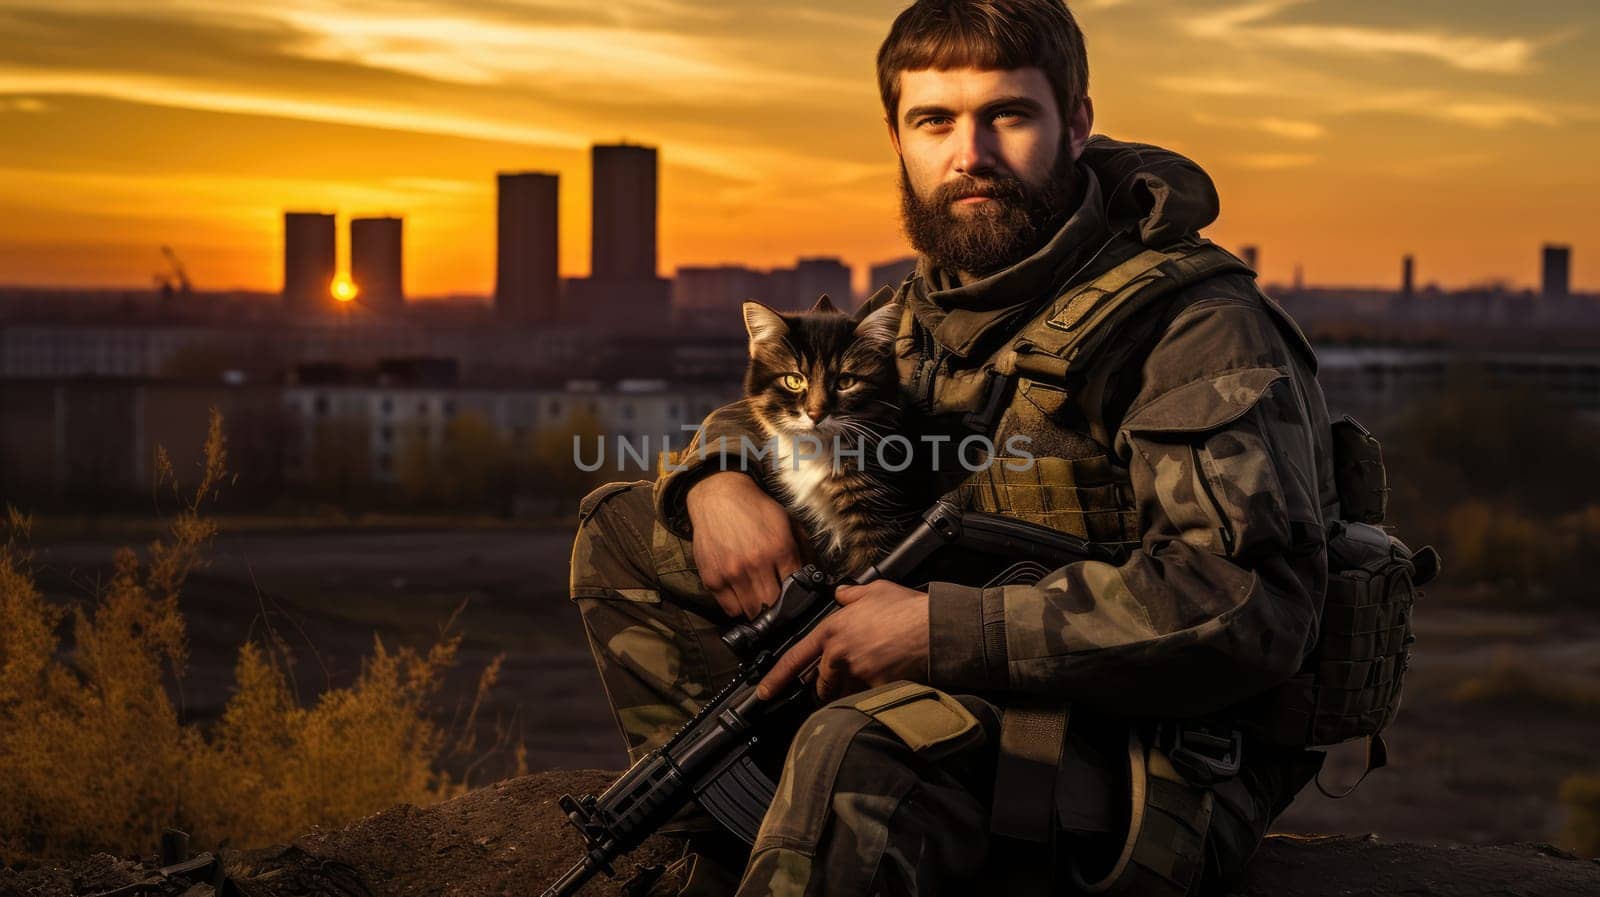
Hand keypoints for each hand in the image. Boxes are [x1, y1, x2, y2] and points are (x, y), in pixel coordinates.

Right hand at [686, 472, 804, 620]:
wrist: (719, 497)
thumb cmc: (756, 510)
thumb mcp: (788, 522)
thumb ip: (805, 551)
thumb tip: (817, 578)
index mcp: (780, 549)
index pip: (796, 590)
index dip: (798, 597)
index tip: (795, 598)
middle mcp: (756, 563)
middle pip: (773, 606)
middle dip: (778, 607)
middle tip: (777, 603)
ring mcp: (732, 573)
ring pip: (752, 612)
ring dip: (758, 610)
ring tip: (759, 599)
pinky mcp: (712, 578)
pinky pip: (730, 609)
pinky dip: (737, 606)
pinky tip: (741, 594)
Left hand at [756, 581, 929, 701]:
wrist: (935, 627)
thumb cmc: (907, 608)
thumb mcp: (874, 590)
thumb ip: (851, 595)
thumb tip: (841, 594)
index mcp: (833, 630)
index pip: (796, 657)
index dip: (777, 677)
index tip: (765, 692)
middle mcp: (840, 654)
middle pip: (822, 684)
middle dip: (827, 686)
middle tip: (840, 681)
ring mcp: (857, 674)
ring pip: (844, 693)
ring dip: (849, 691)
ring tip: (869, 678)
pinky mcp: (876, 689)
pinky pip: (867, 699)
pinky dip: (873, 695)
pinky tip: (887, 682)